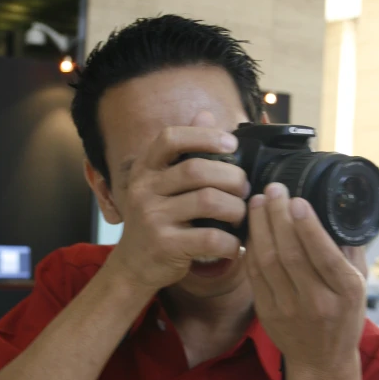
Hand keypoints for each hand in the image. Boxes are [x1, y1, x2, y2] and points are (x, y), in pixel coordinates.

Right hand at [110, 113, 248, 291]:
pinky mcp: (165, 246)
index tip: (231, 143)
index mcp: (145, 169)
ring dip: (236, 208)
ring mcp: (152, 218)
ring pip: (208, 202)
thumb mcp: (162, 183)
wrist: (134, 265)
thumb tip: (206, 114)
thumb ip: (184, 151)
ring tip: (241, 215)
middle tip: (245, 188)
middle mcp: (144, 190)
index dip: (204, 136)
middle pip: (197, 170)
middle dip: (231, 176)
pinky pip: (211, 238)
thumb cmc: (157, 220)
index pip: (170, 138)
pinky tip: (235, 244)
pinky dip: (231, 242)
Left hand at [246, 183, 365, 373]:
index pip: (323, 255)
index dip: (307, 226)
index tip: (296, 200)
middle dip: (277, 217)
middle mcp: (316, 302)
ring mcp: (288, 308)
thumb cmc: (344, 319)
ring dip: (259, 227)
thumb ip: (349, 251)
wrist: (321, 362)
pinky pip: (254, 274)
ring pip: (267, 261)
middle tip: (272, 190)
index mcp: (345, 292)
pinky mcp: (266, 312)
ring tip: (258, 201)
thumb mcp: (360, 286)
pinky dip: (250, 247)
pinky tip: (251, 227)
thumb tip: (336, 211)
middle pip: (290, 254)